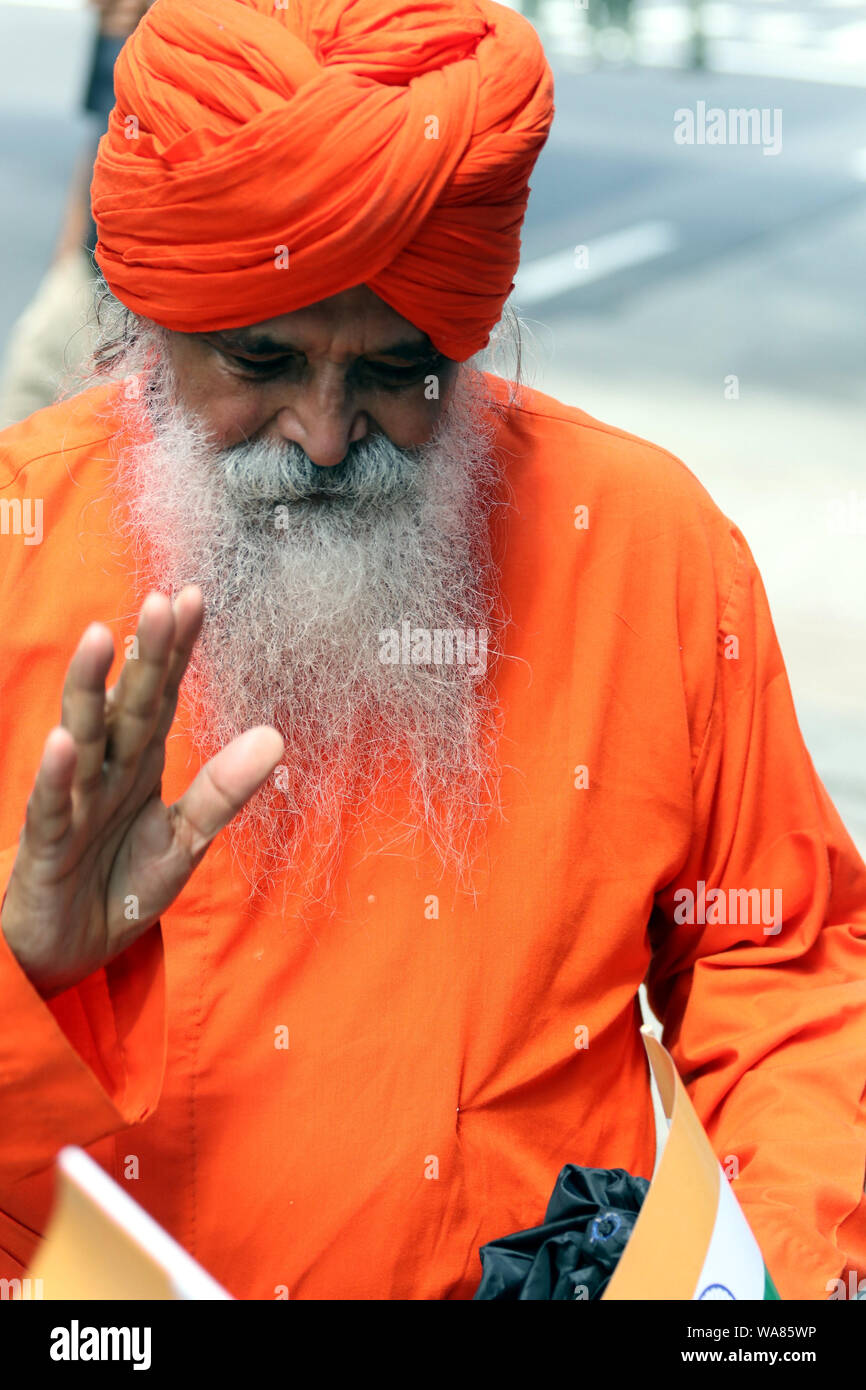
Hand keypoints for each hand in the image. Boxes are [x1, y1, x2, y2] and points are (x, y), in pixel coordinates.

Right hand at [0, 586, 283, 997]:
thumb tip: (275, 737)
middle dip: (145, 654)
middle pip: (128, 704)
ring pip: (82, 737)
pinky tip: (62, 742)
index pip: (163, 696)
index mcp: (140, 765)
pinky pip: (52, 805)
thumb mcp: (185, 841)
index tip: (194, 597)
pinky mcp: (47, 844)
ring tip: (100, 638)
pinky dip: (55, 776)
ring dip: (89, 689)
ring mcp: (73, 802)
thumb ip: (222, 791)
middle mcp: (106, 772)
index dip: (177, 650)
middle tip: (161, 600)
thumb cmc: (120, 885)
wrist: (68, 952)